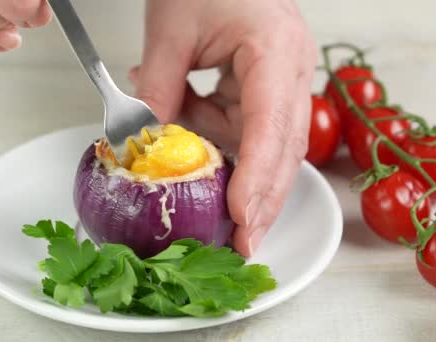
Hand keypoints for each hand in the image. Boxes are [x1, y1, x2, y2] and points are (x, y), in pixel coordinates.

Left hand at [129, 0, 316, 256]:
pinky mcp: (265, 87)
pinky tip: (187, 116)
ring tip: (186, 148)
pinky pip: (244, 127)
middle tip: (242, 242)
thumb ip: (158, 88)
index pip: (271, 126)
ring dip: (225, 161)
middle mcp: (290, 70)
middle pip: (284, 149)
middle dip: (262, 198)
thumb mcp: (171, 29)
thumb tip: (145, 145)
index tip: (241, 216)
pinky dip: (213, 134)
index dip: (258, 176)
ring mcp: (282, 80)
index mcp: (275, 50)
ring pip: (264, 144)